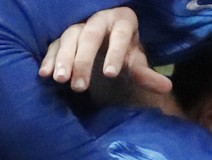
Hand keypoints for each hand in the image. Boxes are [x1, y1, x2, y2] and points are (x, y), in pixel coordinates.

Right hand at [39, 7, 171, 95]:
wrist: (110, 44)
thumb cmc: (126, 53)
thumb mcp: (138, 62)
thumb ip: (148, 75)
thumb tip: (167, 87)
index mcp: (123, 22)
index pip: (121, 36)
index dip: (115, 53)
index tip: (110, 74)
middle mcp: (99, 20)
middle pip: (90, 36)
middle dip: (83, 60)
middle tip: (80, 85)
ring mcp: (80, 26)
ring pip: (69, 38)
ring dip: (64, 59)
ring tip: (61, 80)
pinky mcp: (64, 36)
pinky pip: (55, 44)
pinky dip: (50, 58)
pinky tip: (44, 74)